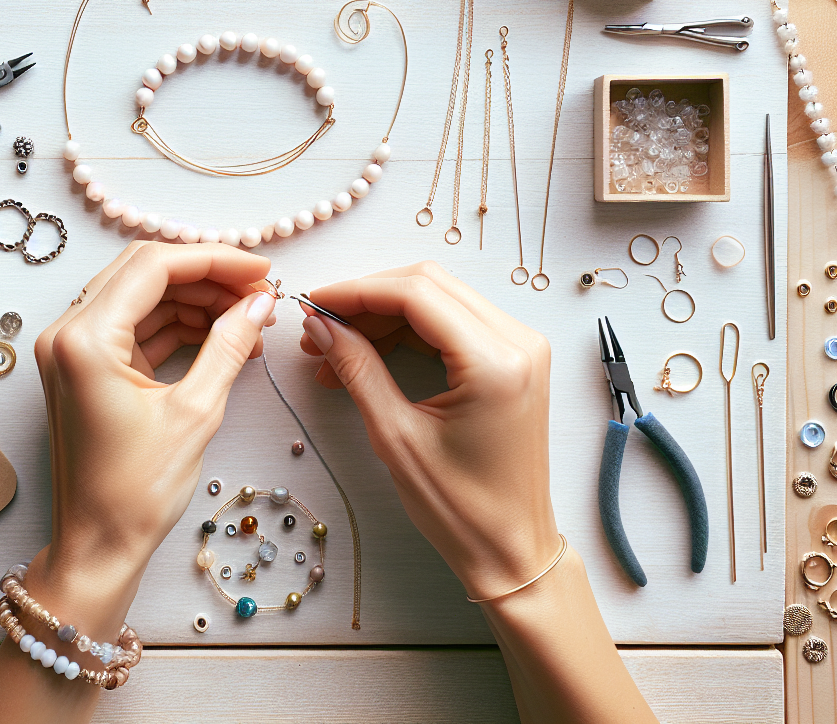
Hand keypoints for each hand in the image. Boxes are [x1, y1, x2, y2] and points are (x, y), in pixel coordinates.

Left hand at [27, 241, 277, 624]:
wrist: (98, 545)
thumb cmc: (135, 492)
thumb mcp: (196, 412)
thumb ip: (230, 346)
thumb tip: (260, 303)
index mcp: (84, 339)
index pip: (154, 266)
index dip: (215, 259)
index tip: (261, 269)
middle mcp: (67, 334)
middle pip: (144, 271)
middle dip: (206, 274)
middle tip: (259, 291)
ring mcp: (70, 350)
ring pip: (140, 295)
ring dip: (195, 299)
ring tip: (249, 318)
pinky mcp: (82, 368)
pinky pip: (133, 326)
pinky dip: (176, 324)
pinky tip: (221, 335)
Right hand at [298, 261, 558, 597]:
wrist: (512, 550)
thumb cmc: (463, 510)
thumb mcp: (396, 437)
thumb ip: (358, 369)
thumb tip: (321, 326)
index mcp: (496, 362)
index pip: (416, 294)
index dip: (356, 292)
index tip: (313, 304)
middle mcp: (519, 343)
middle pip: (429, 285)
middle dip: (368, 300)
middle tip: (320, 326)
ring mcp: (522, 348)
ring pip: (440, 299)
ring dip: (385, 315)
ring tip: (335, 346)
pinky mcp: (516, 360)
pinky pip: (455, 323)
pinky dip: (410, 331)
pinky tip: (369, 352)